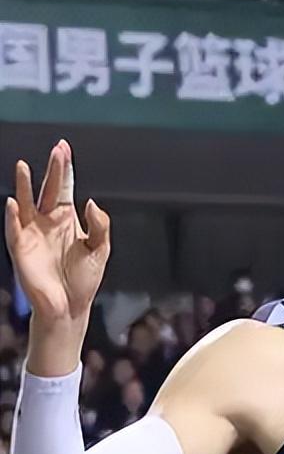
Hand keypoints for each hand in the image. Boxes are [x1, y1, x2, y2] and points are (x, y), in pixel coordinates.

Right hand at [4, 141, 109, 322]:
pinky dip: (13, 216)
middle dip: (52, 170)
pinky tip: (13, 202)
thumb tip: (91, 202)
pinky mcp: (21, 248)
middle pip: (48, 190)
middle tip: (56, 149)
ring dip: (23, 185)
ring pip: (26, 204)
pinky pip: (14, 229)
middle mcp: (47, 222)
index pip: (64, 188)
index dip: (65, 169)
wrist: (71, 306)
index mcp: (67, 219)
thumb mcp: (100, 250)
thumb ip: (100, 226)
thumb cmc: (84, 279)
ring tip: (23, 166)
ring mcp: (32, 233)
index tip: (64, 148)